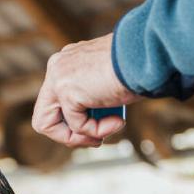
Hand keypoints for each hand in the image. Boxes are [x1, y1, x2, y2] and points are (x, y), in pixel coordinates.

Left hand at [32, 33, 140, 147]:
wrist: (149, 55)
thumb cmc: (139, 68)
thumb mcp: (108, 84)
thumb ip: (91, 99)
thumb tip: (87, 126)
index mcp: (67, 62)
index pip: (54, 102)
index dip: (71, 123)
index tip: (96, 128)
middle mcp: (58, 67)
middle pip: (44, 117)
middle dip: (70, 136)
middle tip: (97, 139)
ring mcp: (59, 78)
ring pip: (50, 126)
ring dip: (79, 138)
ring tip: (104, 134)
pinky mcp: (66, 90)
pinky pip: (77, 126)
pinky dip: (98, 131)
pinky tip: (118, 121)